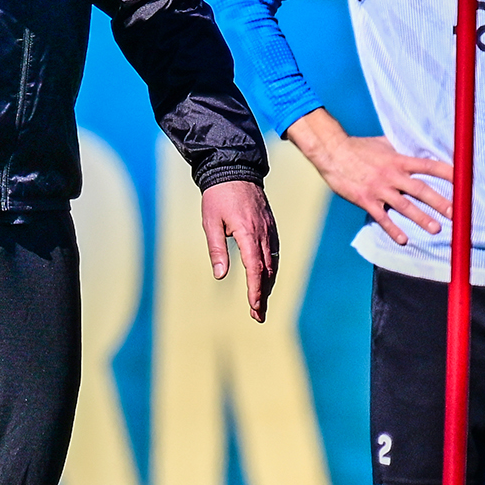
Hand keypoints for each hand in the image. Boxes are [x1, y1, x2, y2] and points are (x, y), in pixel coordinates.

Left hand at [200, 180, 278, 323]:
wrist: (233, 169)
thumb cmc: (217, 196)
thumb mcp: (211, 223)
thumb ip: (217, 249)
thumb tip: (221, 275)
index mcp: (248, 233)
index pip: (256, 268)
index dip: (255, 290)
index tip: (254, 307)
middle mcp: (263, 234)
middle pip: (267, 271)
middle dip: (263, 295)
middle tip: (257, 315)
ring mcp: (269, 230)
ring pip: (272, 263)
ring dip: (267, 285)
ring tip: (260, 303)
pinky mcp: (270, 226)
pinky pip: (274, 252)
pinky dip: (270, 270)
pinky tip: (265, 279)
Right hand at [287, 109, 452, 246]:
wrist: (332, 152)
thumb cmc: (359, 147)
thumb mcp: (383, 143)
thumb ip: (401, 149)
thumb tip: (416, 146)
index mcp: (399, 160)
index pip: (429, 166)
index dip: (448, 173)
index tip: (463, 180)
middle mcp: (392, 175)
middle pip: (421, 190)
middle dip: (441, 202)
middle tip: (457, 213)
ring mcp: (379, 189)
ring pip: (405, 206)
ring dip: (421, 219)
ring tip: (436, 229)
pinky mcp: (366, 200)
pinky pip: (382, 217)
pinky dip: (393, 230)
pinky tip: (403, 240)